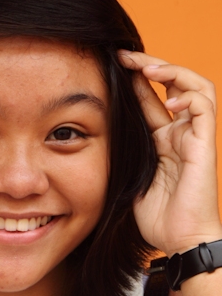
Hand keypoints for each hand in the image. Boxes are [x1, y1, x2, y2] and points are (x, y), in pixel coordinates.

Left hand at [118, 51, 221, 256]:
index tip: (111, 65)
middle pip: (172, 85)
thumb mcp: (128, 176)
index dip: (134, 79)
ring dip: (172, 71)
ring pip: (195, 87)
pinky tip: (170, 98)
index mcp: (161, 140)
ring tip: (147, 67)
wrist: (180, 240)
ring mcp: (194, 137)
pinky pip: (203, 108)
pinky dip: (188, 96)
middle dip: (150, 65)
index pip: (149, 99)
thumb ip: (121, 152)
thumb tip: (91, 134)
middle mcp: (180, 133)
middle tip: (124, 55)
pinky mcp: (205, 145)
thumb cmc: (156, 216)